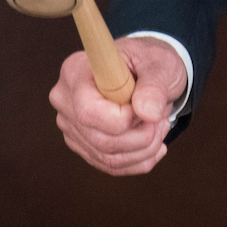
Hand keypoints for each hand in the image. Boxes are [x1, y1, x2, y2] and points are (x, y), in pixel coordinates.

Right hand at [49, 37, 188, 175]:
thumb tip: (147, 112)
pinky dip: (139, 160)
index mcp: (75, 72)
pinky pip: (111, 165)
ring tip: (160, 127)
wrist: (147, 71)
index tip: (147, 107)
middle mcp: (66, 101)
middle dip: (141, 138)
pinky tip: (156, 144)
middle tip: (161, 119)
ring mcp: (72, 126)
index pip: (88, 112)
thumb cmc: (149, 61)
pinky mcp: (84, 144)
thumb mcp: (158, 63)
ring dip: (144, 150)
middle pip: (100, 140)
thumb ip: (154, 86)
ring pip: (108, 157)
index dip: (124, 119)